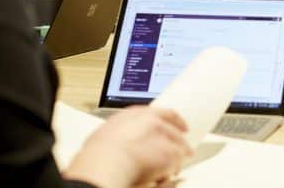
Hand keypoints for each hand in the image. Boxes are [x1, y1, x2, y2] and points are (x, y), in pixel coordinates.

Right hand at [64, 106, 191, 187]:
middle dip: (179, 131)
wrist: (107, 160)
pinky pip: (178, 158)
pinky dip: (176, 165)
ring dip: (181, 150)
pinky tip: (174, 170)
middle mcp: (152, 119)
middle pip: (172, 125)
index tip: (174, 122)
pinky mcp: (169, 151)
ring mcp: (162, 134)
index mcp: (136, 113)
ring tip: (183, 157)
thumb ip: (117, 132)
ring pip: (178, 142)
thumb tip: (112, 138)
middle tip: (184, 136)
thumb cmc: (99, 151)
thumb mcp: (104, 134)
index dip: (169, 118)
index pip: (159, 112)